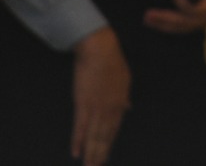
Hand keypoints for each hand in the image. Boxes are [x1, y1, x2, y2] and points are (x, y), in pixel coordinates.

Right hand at [71, 27, 130, 165]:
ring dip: (91, 153)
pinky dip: (78, 141)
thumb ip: (124, 96)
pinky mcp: (83, 104)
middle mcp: (110, 109)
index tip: (105, 156)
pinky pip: (81, 126)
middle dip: (101, 154)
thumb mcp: (125, 79)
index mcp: (121, 103)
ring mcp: (96, 108)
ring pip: (94, 136)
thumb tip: (127, 108)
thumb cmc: (113, 62)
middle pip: (105, 136)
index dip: (109, 144)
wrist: (100, 51)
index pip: (114, 129)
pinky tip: (76, 153)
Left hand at [143, 0, 205, 33]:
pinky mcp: (199, 20)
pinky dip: (168, 26)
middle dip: (166, 19)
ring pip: (182, 28)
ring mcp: (204, 20)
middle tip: (148, 14)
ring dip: (163, 25)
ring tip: (147, 19)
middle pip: (185, 22)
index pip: (195, 9)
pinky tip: (156, 22)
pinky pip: (183, 27)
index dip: (181, 1)